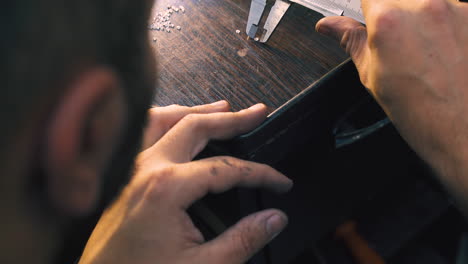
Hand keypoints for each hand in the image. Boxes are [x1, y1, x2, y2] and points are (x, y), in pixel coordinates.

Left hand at [79, 103, 292, 263]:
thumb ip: (243, 240)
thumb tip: (274, 219)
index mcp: (168, 187)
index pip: (227, 168)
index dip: (260, 173)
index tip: (279, 181)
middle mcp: (147, 168)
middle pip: (196, 126)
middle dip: (232, 119)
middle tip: (257, 114)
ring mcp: (130, 168)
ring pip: (165, 120)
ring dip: (197, 111)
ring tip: (223, 108)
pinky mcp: (122, 176)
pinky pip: (143, 134)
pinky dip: (165, 121)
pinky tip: (175, 125)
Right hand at [316, 1, 467, 207]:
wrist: (461, 128)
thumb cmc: (419, 110)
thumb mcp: (372, 76)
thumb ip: (351, 40)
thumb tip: (328, 26)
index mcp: (388, 20)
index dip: (369, 8)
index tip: (371, 19)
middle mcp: (423, 6)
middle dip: (393, 11)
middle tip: (397, 39)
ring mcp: (455, 9)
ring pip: (426, 2)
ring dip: (420, 18)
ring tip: (424, 48)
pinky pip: (453, 9)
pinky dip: (445, 24)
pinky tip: (443, 49)